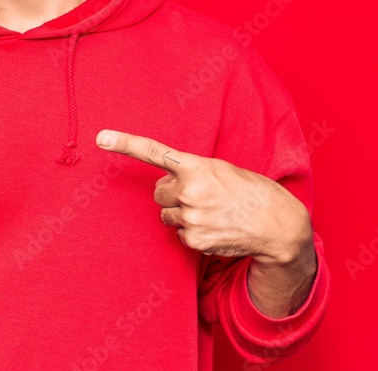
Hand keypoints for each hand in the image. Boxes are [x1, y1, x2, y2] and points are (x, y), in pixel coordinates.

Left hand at [96, 129, 311, 264]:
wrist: (277, 224)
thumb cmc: (249, 191)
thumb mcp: (221, 169)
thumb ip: (190, 172)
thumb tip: (164, 186)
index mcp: (196, 166)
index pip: (153, 152)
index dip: (125, 143)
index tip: (101, 138)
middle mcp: (188, 191)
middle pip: (159, 192)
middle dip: (174, 194)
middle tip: (202, 195)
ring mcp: (190, 217)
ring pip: (168, 215)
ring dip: (183, 213)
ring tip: (212, 212)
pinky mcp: (193, 240)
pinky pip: (180, 233)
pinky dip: (193, 231)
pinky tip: (215, 227)